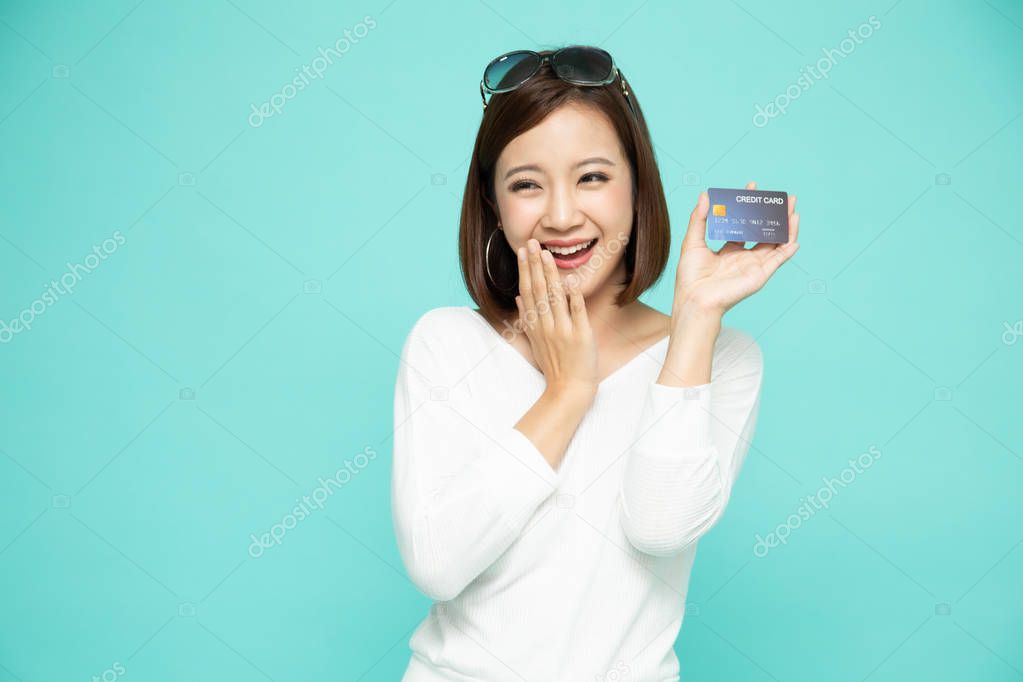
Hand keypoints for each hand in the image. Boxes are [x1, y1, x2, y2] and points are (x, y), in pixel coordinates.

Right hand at [515, 238, 598, 394]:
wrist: (568, 389)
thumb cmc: (555, 365)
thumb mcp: (535, 341)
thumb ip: (527, 318)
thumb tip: (518, 297)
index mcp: (536, 324)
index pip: (528, 291)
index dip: (526, 269)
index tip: (523, 250)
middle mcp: (546, 325)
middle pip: (539, 290)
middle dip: (535, 264)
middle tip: (532, 243)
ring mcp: (563, 330)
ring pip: (555, 297)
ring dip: (551, 274)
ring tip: (548, 254)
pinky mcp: (581, 336)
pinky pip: (577, 313)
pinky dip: (574, 298)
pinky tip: (571, 281)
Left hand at [674, 180, 800, 314]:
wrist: (695, 299)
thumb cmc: (690, 276)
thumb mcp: (692, 241)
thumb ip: (699, 218)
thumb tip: (705, 195)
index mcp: (729, 251)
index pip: (744, 225)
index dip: (749, 207)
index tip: (752, 187)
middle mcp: (744, 258)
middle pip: (764, 232)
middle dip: (774, 214)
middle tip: (782, 197)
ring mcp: (754, 266)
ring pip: (776, 243)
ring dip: (786, 227)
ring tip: (793, 209)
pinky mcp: (760, 275)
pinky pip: (778, 260)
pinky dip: (788, 249)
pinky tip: (795, 236)